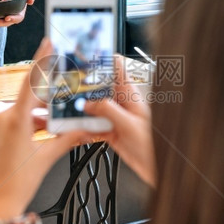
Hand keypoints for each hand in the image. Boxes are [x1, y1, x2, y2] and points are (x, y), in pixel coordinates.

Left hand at [0, 38, 80, 217]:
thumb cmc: (18, 184)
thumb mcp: (46, 158)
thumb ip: (67, 139)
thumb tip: (86, 130)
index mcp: (17, 120)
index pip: (31, 82)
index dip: (41, 60)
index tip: (47, 42)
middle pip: (25, 105)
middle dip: (39, 112)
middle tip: (51, 124)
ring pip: (12, 117)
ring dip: (25, 124)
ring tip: (34, 145)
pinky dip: (10, 133)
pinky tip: (17, 150)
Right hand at [83, 58, 155, 185]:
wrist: (152, 168)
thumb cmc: (150, 145)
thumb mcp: (128, 123)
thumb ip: (108, 110)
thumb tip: (88, 103)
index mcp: (131, 96)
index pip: (118, 71)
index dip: (105, 60)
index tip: (90, 55)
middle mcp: (123, 105)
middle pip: (102, 89)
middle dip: (87, 87)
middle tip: (72, 85)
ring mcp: (116, 118)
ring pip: (95, 108)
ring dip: (84, 109)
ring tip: (71, 108)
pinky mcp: (110, 132)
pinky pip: (94, 125)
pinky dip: (85, 126)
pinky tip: (79, 128)